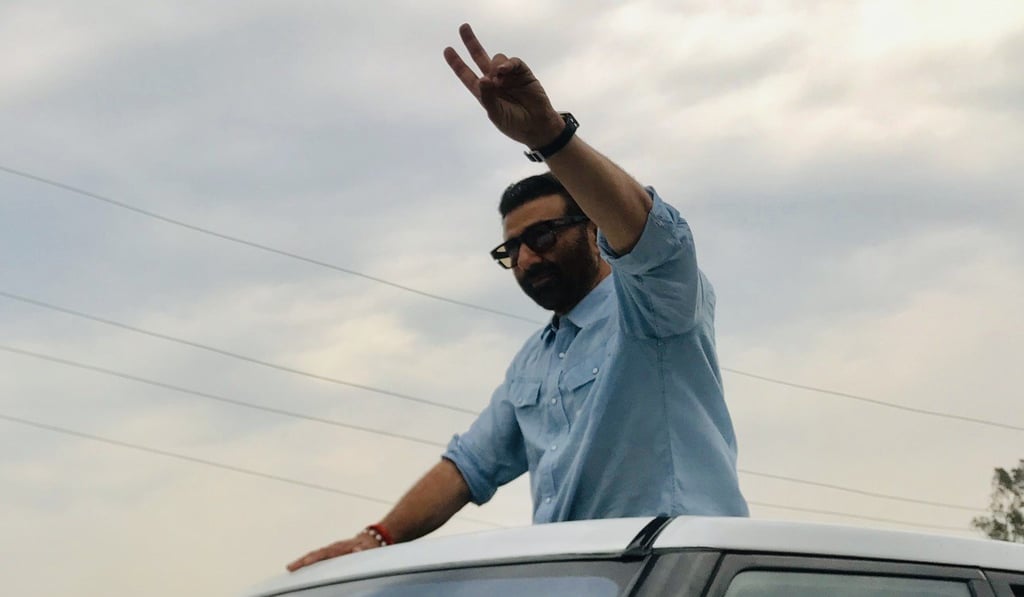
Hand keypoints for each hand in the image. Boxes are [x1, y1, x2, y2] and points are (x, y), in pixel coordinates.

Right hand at [286, 532, 380, 571]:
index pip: (326, 552)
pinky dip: (307, 562)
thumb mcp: (369, 548)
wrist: (370, 539)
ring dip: (302, 561)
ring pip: (314, 555)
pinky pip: (317, 558)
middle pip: (316, 554)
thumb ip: (363, 549)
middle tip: (290, 567)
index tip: (306, 562)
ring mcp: (331, 550)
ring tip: (290, 567)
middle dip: (302, 560)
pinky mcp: (330, 554)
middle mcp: (334, 548)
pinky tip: (299, 567)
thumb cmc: (369, 546)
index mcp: (342, 547)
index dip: (316, 557)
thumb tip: (357, 550)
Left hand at [443, 23, 564, 148]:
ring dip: (495, 65)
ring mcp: (508, 76)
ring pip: (497, 59)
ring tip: (499, 77)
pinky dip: (508, 64)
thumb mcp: (496, 114)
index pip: (467, 75)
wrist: (537, 126)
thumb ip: (488, 97)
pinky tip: (505, 70)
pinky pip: (513, 62)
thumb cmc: (514, 124)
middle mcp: (494, 81)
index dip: (457, 63)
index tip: (448, 50)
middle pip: (479, 58)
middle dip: (472, 43)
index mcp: (484, 93)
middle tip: (463, 27)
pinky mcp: (523, 73)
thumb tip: (482, 78)